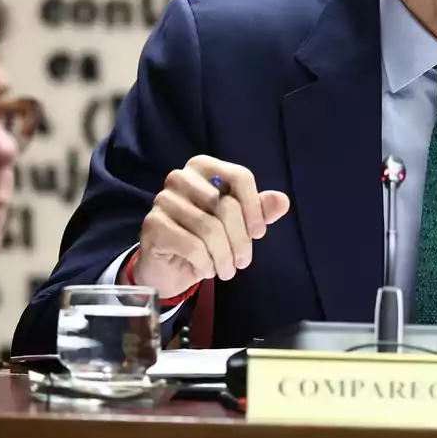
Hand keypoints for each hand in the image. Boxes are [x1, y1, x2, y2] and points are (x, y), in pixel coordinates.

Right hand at [129, 155, 289, 298]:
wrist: (168, 266)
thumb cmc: (206, 237)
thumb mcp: (237, 222)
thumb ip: (259, 210)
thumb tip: (283, 201)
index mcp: (204, 167)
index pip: (239, 177)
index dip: (254, 209)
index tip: (259, 234)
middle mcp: (180, 177)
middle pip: (226, 205)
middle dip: (241, 240)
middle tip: (243, 263)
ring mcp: (163, 200)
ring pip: (210, 229)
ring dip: (224, 257)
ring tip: (227, 270)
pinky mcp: (153, 225)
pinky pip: (192, 246)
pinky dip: (205, 263)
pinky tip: (206, 269)